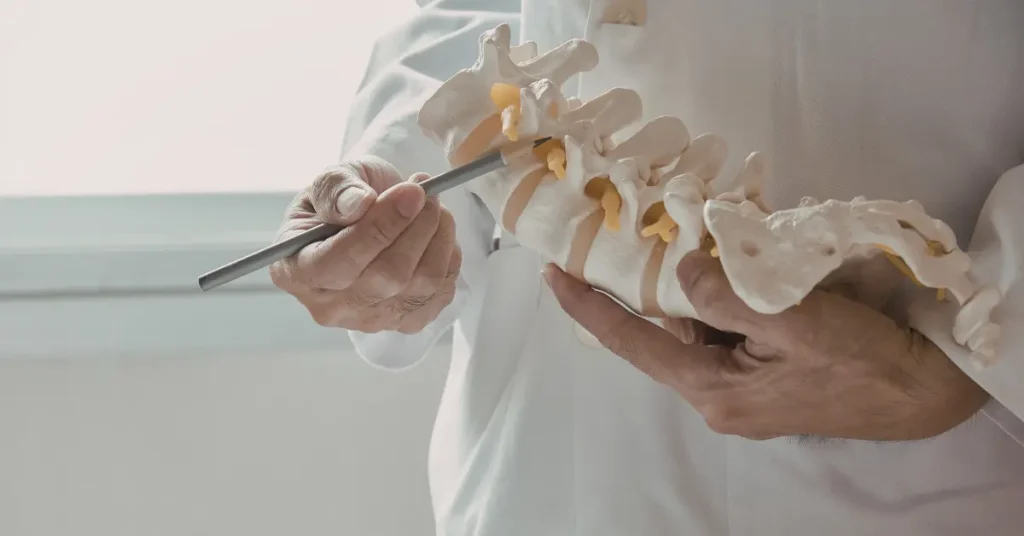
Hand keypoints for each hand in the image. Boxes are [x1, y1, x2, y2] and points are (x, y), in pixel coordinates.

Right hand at [271, 157, 460, 333]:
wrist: (366, 216)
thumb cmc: (343, 199)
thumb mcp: (331, 180)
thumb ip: (337, 189)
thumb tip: (359, 204)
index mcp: (297, 271)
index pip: (339, 263)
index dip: (380, 228)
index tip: (410, 193)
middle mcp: (330, 306)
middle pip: (387, 277)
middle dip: (416, 227)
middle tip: (425, 193)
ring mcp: (371, 319)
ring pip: (421, 283)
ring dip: (438, 237)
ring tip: (433, 206)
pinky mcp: (406, 321)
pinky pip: (441, 292)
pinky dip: (448, 256)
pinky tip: (436, 234)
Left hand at [544, 251, 988, 440]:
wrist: (923, 391)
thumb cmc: (862, 361)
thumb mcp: (795, 322)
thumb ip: (727, 297)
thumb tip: (680, 268)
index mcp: (712, 389)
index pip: (632, 343)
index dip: (589, 308)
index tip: (553, 275)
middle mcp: (717, 393)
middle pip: (665, 330)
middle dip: (655, 282)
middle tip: (640, 231)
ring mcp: (741, 386)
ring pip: (699, 324)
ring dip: (699, 285)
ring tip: (704, 238)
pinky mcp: (764, 374)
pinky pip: (728, 328)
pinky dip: (726, 295)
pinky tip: (737, 262)